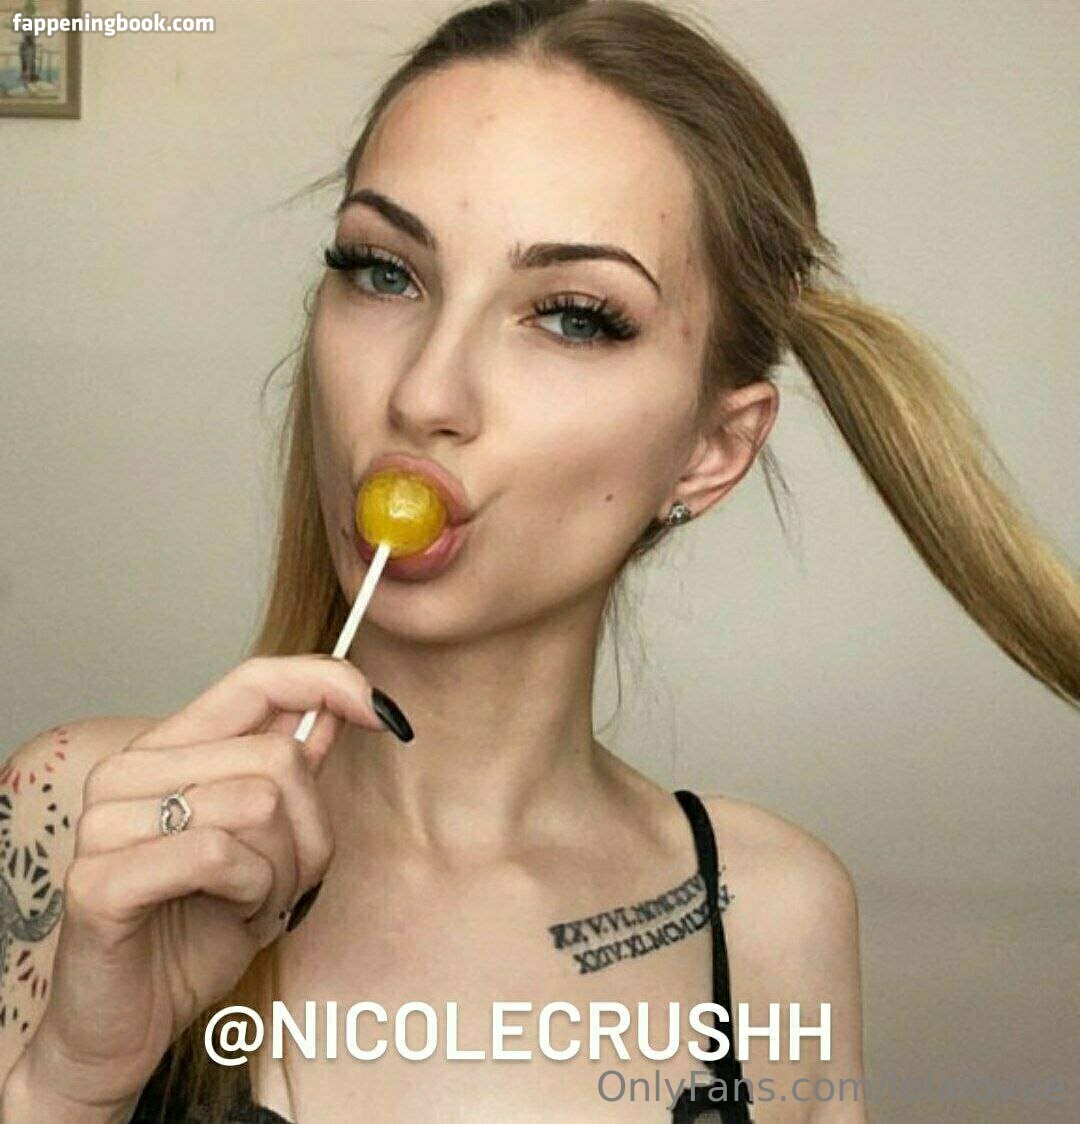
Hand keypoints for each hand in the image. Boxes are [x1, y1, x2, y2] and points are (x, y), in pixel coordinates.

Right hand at [24, 655, 390, 1108]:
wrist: (128, 1023)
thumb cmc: (197, 928)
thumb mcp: (267, 842)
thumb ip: (290, 770)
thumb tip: (339, 706)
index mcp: (168, 750)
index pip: (255, 680)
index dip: (326, 682)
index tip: (382, 713)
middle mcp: (129, 772)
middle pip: (277, 756)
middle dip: (306, 831)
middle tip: (280, 880)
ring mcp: (105, 822)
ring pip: (257, 804)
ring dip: (281, 871)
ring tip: (248, 901)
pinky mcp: (98, 879)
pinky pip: (220, 854)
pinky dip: (251, 893)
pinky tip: (230, 916)